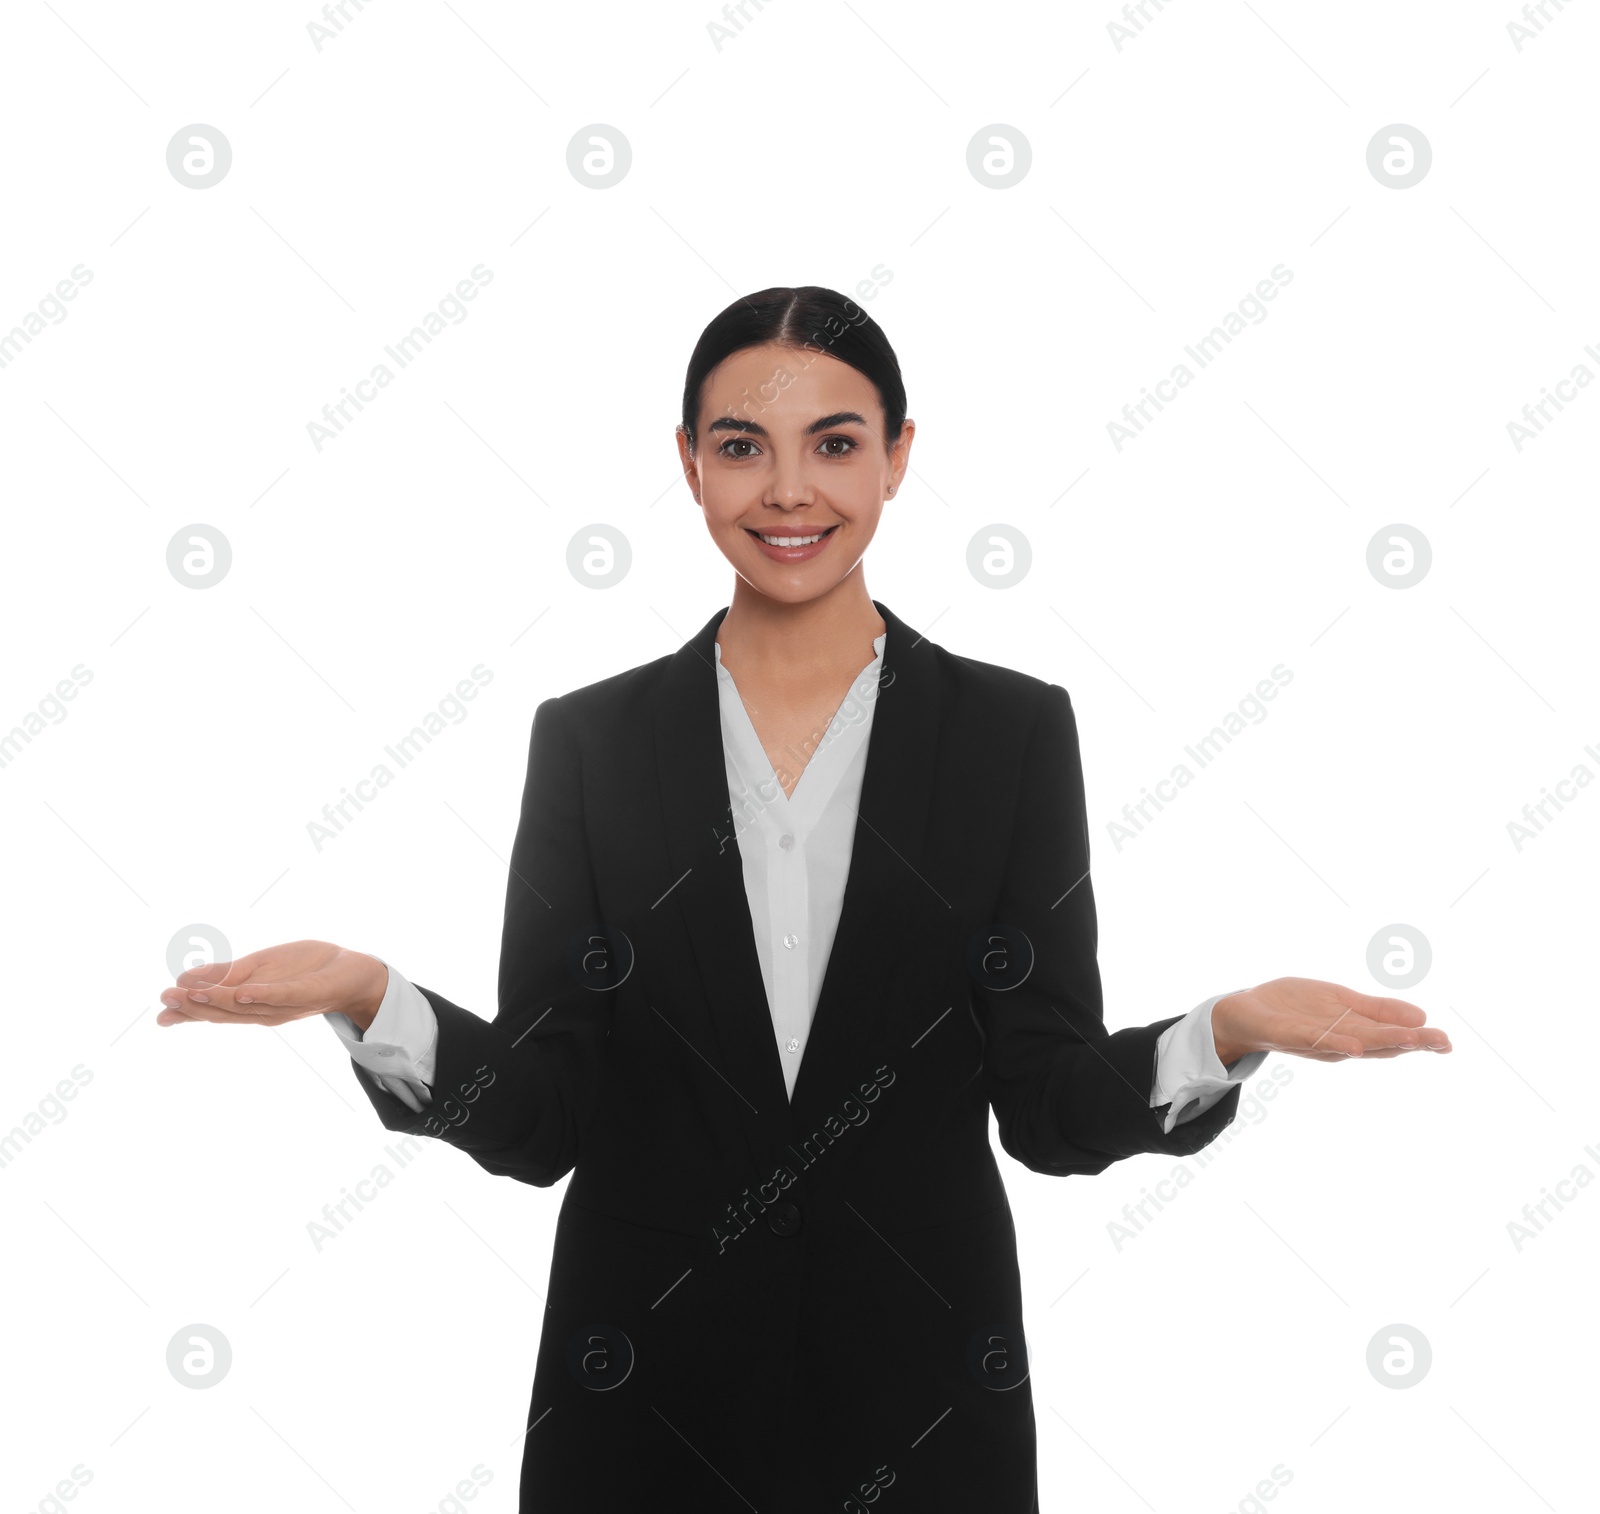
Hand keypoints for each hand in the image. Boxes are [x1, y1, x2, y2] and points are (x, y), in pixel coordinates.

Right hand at [156, 939, 388, 1032]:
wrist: (351, 971)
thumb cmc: (304, 969)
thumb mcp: (258, 967)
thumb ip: (224, 975)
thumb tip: (183, 979)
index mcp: (250, 1003)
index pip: (215, 1010)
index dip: (188, 1012)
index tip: (160, 1012)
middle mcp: (264, 1009)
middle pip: (225, 1011)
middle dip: (195, 1007)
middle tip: (165, 1001)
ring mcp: (286, 1003)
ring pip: (248, 1004)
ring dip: (220, 1001)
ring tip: (191, 995)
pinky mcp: (308, 992)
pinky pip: (283, 995)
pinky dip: (263, 994)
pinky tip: (243, 992)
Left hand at [1212, 977, 1451, 1065]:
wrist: (1244, 1012)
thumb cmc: (1295, 1008)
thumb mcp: (1341, 1002)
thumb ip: (1377, 1011)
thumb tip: (1421, 1017)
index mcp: (1353, 1030)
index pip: (1391, 1037)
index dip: (1419, 1040)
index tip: (1448, 1043)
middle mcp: (1338, 1041)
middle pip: (1378, 1043)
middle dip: (1410, 1042)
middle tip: (1442, 1042)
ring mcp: (1313, 1040)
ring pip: (1352, 1042)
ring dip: (1380, 1042)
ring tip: (1410, 1040)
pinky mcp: (1286, 1035)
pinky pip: (1312, 1040)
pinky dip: (1333, 1042)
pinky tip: (1354, 1045)